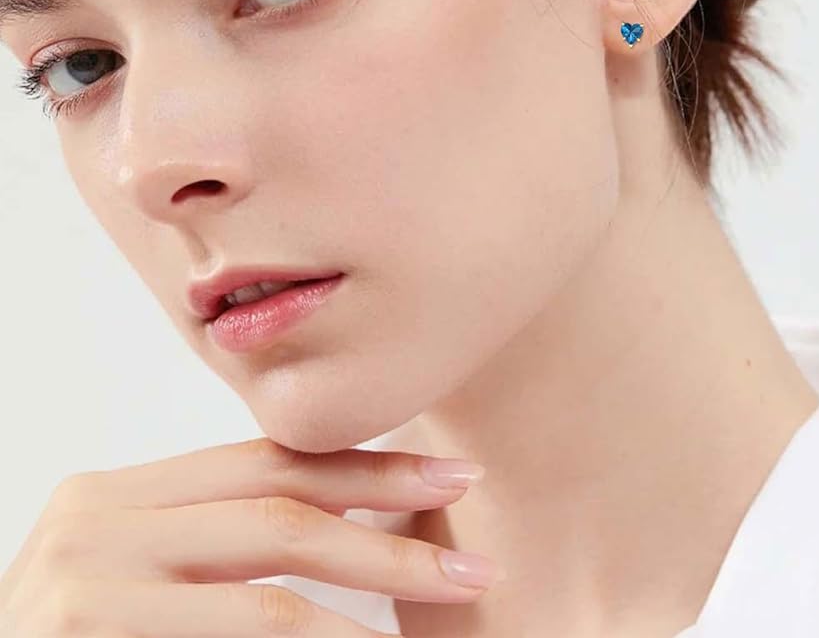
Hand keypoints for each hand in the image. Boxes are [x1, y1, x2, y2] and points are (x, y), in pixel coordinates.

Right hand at [0, 436, 501, 635]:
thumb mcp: (137, 577)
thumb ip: (214, 545)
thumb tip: (344, 525)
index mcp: (120, 495)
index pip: (262, 464)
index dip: (359, 467)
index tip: (440, 473)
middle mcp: (99, 518)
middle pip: (277, 502)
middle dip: (387, 512)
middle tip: (470, 524)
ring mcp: (85, 578)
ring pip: (270, 576)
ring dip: (376, 583)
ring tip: (449, 591)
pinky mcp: (81, 634)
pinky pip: (240, 633)